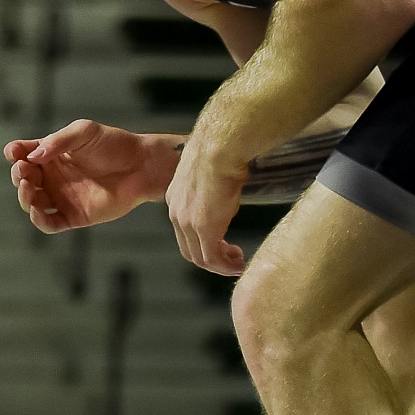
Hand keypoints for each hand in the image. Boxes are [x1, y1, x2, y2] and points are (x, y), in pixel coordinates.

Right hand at [4, 120, 181, 232]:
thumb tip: (33, 156)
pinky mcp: (72, 216)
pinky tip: (36, 211)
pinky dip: (38, 220)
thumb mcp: (84, 131)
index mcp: (51, 154)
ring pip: (30, 202)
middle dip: (18, 174)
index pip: (22, 154)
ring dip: (24, 196)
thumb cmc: (114, 144)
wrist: (140, 166)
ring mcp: (61, 197)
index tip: (16, 153)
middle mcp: (52, 176)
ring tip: (28, 187)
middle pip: (21, 178)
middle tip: (25, 170)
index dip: (14, 153)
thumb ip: (58, 141)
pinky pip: (48, 223)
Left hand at [166, 141, 248, 274]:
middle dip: (211, 259)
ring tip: (238, 263)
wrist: (219, 148)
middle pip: (189, 249)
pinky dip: (225, 266)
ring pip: (200, 258)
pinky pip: (213, 258)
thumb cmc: (219, 151)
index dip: (203, 244)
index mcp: (175, 199)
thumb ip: (211, 188)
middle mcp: (176, 213)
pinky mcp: (204, 228)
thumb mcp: (210, 173)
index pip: (184, 232)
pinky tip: (239, 264)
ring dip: (220, 265)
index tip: (223, 245)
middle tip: (232, 259)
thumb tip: (225, 189)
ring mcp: (188, 222)